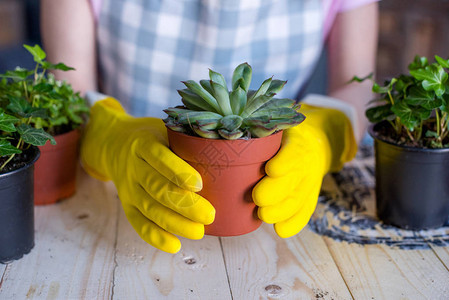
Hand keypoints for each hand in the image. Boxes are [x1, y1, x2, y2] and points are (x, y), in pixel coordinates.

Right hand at [80, 97, 214, 252]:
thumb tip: (227, 159)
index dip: (179, 172)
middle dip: (184, 205)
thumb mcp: (165, 130)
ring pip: (150, 208)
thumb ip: (187, 142)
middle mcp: (133, 166)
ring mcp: (128, 187)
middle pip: (157, 188)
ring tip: (199, 232)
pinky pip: (138, 223)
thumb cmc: (153, 138)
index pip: (160, 157)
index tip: (200, 184)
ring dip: (174, 224)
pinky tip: (175, 245)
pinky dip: (155, 236)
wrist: (114, 144)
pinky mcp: (126, 204)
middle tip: (209, 215)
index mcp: (145, 144)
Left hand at [252, 102, 356, 237]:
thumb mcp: (276, 129)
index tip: (271, 169)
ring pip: (298, 199)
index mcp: (297, 142)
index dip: (284, 162)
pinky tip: (280, 230)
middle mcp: (307, 164)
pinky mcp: (310, 198)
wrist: (316, 144)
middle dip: (276, 191)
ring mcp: (310, 183)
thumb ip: (258, 132)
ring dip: (281, 210)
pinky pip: (305, 213)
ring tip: (263, 215)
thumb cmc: (283, 137)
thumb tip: (224, 135)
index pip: (294, 152)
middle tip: (258, 198)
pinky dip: (294, 223)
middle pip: (294, 180)